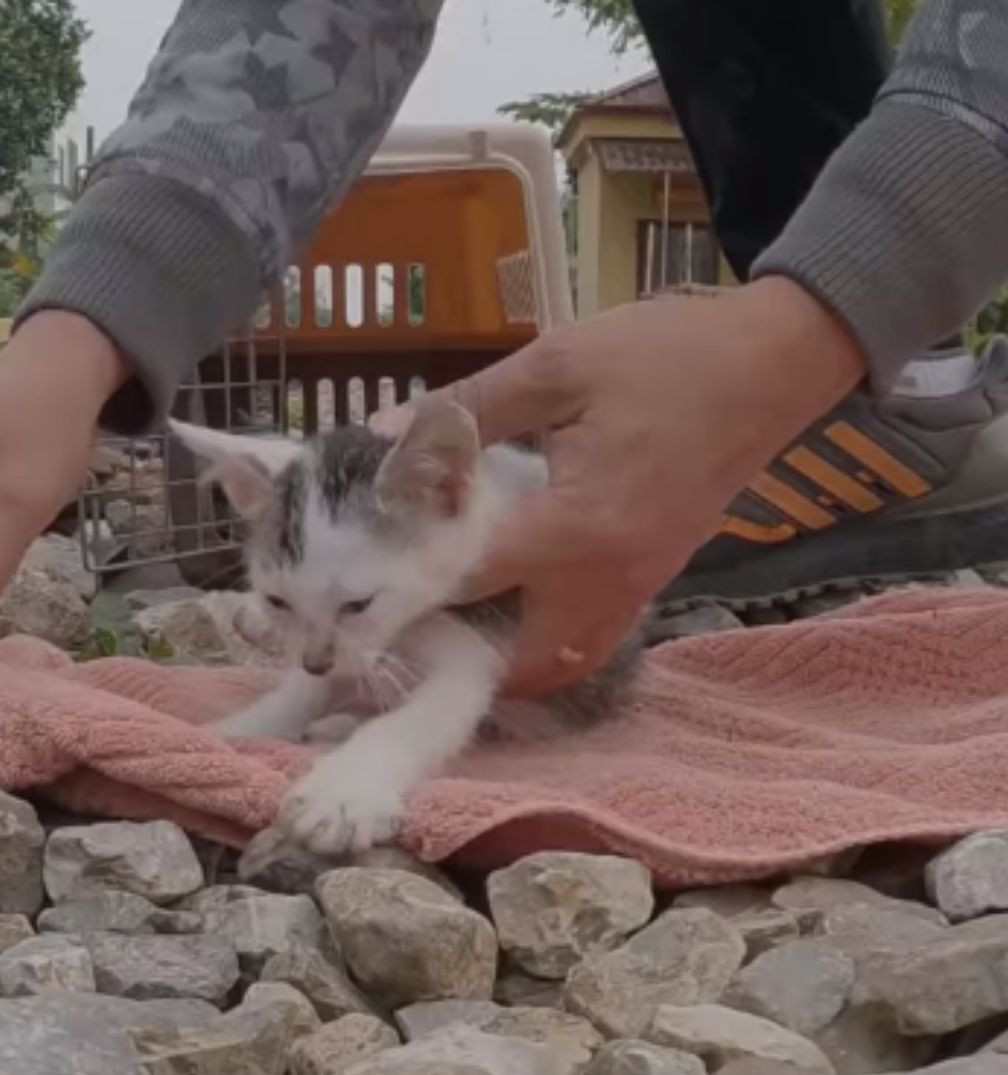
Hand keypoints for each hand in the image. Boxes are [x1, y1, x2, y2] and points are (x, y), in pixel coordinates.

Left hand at [381, 279, 863, 696]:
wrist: (770, 367)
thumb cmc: (664, 358)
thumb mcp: (556, 366)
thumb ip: (468, 407)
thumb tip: (381, 433)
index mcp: (572, 529)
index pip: (466, 583)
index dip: (405, 586)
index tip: (357, 587)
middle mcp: (604, 581)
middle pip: (516, 660)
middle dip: (458, 653)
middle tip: (408, 620)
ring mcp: (635, 590)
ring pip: (560, 663)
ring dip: (506, 659)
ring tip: (453, 624)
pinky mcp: (654, 583)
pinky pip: (592, 640)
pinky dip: (549, 643)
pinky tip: (512, 606)